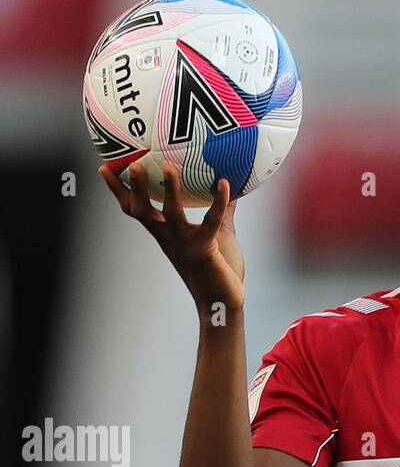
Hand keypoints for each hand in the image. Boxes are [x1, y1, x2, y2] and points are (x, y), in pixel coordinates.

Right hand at [99, 160, 245, 314]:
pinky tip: (224, 183)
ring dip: (169, 190)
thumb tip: (227, 182)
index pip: (134, 210)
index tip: (105, 167)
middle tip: (130, 163)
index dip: (117, 190)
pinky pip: (211, 220)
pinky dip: (218, 201)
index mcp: (165, 234)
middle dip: (132, 188)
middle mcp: (169, 238)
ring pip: (171, 213)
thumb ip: (222, 210)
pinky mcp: (204, 249)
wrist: (224, 303)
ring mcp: (185, 244)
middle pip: (142, 211)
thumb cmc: (220, 270)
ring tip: (168, 166)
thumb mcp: (219, 234)